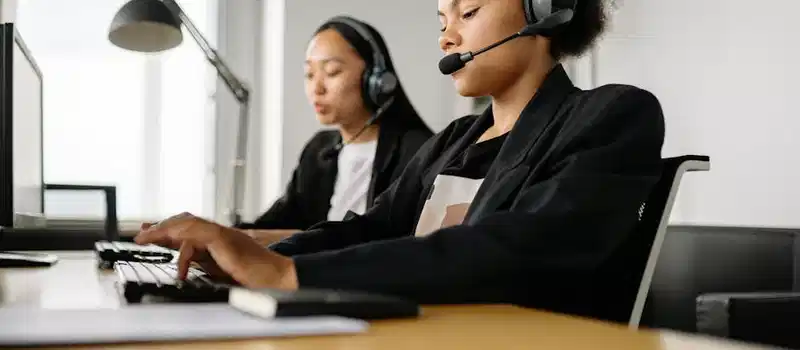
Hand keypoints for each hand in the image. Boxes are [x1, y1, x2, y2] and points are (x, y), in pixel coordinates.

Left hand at [135, 213, 297, 289]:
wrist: (278, 276)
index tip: (148, 230)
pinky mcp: (225, 241)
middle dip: (160, 226)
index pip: (188, 228)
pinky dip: (183, 253)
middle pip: (184, 221)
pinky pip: (197, 239)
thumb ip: (203, 262)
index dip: (167, 228)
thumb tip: (183, 261)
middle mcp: (219, 233)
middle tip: (141, 232)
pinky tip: (177, 267)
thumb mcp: (221, 269)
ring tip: (146, 240)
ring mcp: (223, 234)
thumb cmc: (256, 276)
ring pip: (187, 225)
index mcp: (218, 240)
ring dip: (164, 231)